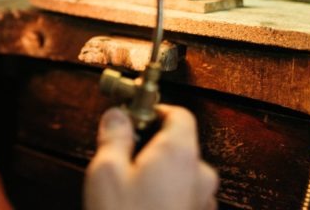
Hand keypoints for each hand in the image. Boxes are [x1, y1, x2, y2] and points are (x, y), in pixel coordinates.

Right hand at [84, 105, 217, 209]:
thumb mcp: (106, 173)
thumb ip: (114, 137)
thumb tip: (116, 116)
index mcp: (181, 153)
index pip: (179, 113)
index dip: (153, 110)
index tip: (130, 117)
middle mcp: (201, 175)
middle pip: (179, 145)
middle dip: (149, 146)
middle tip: (119, 156)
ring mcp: (203, 204)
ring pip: (180, 175)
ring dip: (156, 175)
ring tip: (125, 189)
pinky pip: (181, 198)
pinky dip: (162, 196)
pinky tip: (137, 208)